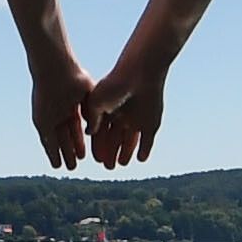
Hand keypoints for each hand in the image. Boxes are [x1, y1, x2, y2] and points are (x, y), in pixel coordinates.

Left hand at [27, 51, 95, 170]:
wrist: (55, 70)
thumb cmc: (74, 77)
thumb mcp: (90, 96)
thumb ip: (94, 113)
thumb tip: (94, 131)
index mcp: (72, 104)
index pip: (77, 127)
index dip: (81, 141)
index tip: (88, 154)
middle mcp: (60, 112)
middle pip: (66, 136)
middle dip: (72, 150)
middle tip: (77, 165)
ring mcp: (50, 116)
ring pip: (57, 140)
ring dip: (63, 154)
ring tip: (70, 168)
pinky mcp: (41, 120)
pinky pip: (47, 140)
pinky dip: (51, 152)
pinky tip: (56, 163)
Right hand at [88, 52, 169, 168]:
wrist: (140, 74)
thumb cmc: (115, 84)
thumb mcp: (96, 101)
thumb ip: (92, 118)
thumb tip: (89, 133)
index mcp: (107, 109)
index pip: (101, 132)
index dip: (99, 146)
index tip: (96, 158)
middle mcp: (122, 115)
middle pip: (115, 138)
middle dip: (111, 152)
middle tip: (108, 166)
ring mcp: (137, 118)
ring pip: (130, 140)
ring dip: (126, 152)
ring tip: (120, 164)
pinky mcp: (152, 121)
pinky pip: (148, 139)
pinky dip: (145, 149)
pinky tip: (141, 159)